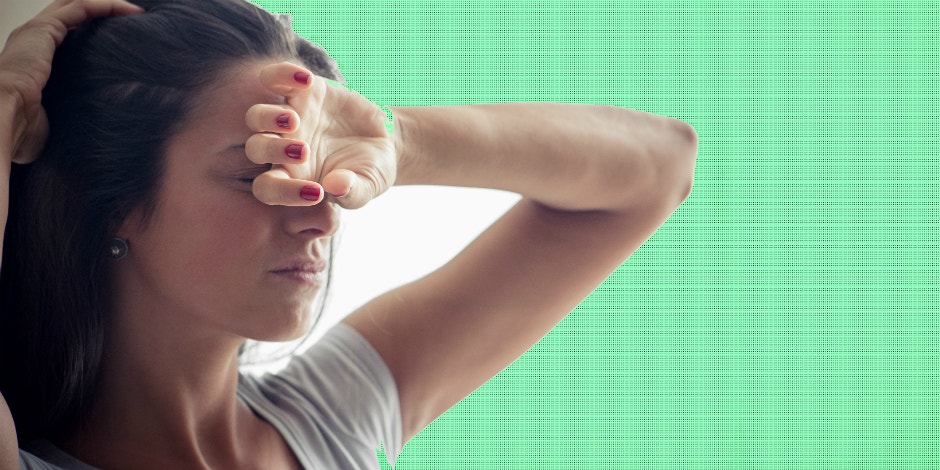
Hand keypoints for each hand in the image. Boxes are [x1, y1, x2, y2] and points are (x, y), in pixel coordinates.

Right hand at [0, 0, 143, 163]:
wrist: (1, 118)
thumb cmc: (19, 129)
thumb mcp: (50, 120)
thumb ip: (67, 115)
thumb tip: (94, 132)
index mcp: (31, 60)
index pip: (64, 36)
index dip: (91, 32)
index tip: (122, 41)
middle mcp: (31, 40)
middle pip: (70, 14)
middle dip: (100, 13)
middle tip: (133, 20)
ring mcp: (36, 31)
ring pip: (76, 5)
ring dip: (109, 6)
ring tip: (137, 13)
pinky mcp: (44, 28)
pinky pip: (81, 7)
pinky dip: (107, 6)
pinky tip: (130, 11)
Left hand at [245, 62, 396, 209]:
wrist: (384, 139)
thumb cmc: (371, 170)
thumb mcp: (368, 186)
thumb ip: (352, 193)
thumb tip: (335, 187)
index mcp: (293, 178)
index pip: (269, 189)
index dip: (283, 193)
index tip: (316, 193)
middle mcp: (284, 149)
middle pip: (256, 149)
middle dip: (271, 150)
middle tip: (304, 151)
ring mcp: (291, 118)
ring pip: (256, 116)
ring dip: (268, 118)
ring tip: (294, 119)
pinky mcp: (303, 91)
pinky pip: (275, 78)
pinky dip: (282, 75)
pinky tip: (305, 80)